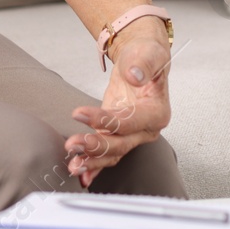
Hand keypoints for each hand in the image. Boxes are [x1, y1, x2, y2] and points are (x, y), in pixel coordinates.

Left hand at [66, 18, 171, 186]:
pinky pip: (106, 154)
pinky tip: (82, 175)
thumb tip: (134, 75)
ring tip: (72, 165)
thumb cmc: (145, 56)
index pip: (130, 122)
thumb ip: (142, 64)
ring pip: (112, 153)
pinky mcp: (117, 136)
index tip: (80, 113)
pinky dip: (95, 166)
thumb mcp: (147, 53)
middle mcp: (146, 129)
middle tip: (73, 144)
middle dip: (95, 146)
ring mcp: (131, 135)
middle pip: (120, 144)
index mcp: (157, 112)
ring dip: (92, 160)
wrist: (139, 61)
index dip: (105, 120)